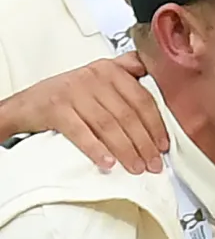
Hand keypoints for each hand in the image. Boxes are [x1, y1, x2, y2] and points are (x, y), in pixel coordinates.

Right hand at [0, 54, 166, 172]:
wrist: (26, 105)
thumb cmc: (67, 95)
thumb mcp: (98, 79)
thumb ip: (127, 74)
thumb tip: (157, 79)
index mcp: (110, 70)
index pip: (142, 99)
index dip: (156, 125)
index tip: (164, 145)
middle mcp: (94, 78)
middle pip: (128, 115)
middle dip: (144, 143)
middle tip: (153, 164)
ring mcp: (74, 92)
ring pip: (108, 125)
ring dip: (126, 151)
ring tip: (136, 167)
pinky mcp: (56, 109)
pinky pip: (81, 132)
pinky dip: (96, 149)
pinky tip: (108, 163)